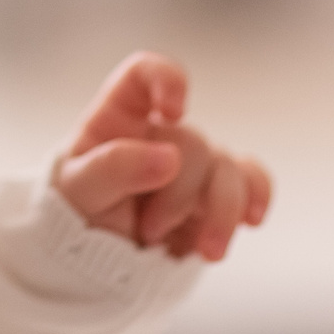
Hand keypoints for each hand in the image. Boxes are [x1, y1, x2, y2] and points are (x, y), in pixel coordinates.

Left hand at [52, 52, 270, 261]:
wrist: (99, 260)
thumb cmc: (78, 208)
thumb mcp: (77, 190)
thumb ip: (113, 169)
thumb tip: (170, 158)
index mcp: (120, 116)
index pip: (145, 73)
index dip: (166, 81)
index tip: (174, 112)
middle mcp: (162, 132)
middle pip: (193, 143)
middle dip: (177, 194)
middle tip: (147, 229)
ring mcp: (194, 162)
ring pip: (227, 169)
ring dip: (219, 213)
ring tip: (206, 251)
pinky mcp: (217, 193)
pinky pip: (252, 181)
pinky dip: (255, 199)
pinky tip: (251, 222)